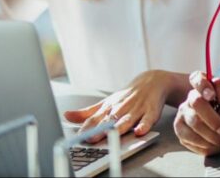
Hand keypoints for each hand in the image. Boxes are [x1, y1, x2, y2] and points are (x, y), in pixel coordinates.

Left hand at [64, 69, 181, 142]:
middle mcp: (121, 108)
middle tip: (92, 138)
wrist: (153, 81)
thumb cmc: (127, 96)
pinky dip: (144, 125)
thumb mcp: (107, 102)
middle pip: (110, 120)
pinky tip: (140, 131)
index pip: (95, 118)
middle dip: (101, 129)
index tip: (79, 136)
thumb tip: (67, 115)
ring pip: (127, 120)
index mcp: (109, 107)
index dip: (87, 127)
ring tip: (112, 134)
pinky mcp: (151, 111)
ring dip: (119, 127)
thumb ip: (87, 112)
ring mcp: (136, 109)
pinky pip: (148, 119)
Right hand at [173, 70, 219, 155]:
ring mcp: (182, 116)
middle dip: (212, 120)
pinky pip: (190, 140)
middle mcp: (189, 100)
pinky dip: (205, 145)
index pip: (196, 78)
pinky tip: (214, 144)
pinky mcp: (180, 131)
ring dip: (210, 136)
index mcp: (202, 88)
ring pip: (192, 125)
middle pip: (196, 104)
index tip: (212, 95)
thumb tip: (217, 81)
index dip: (202, 86)